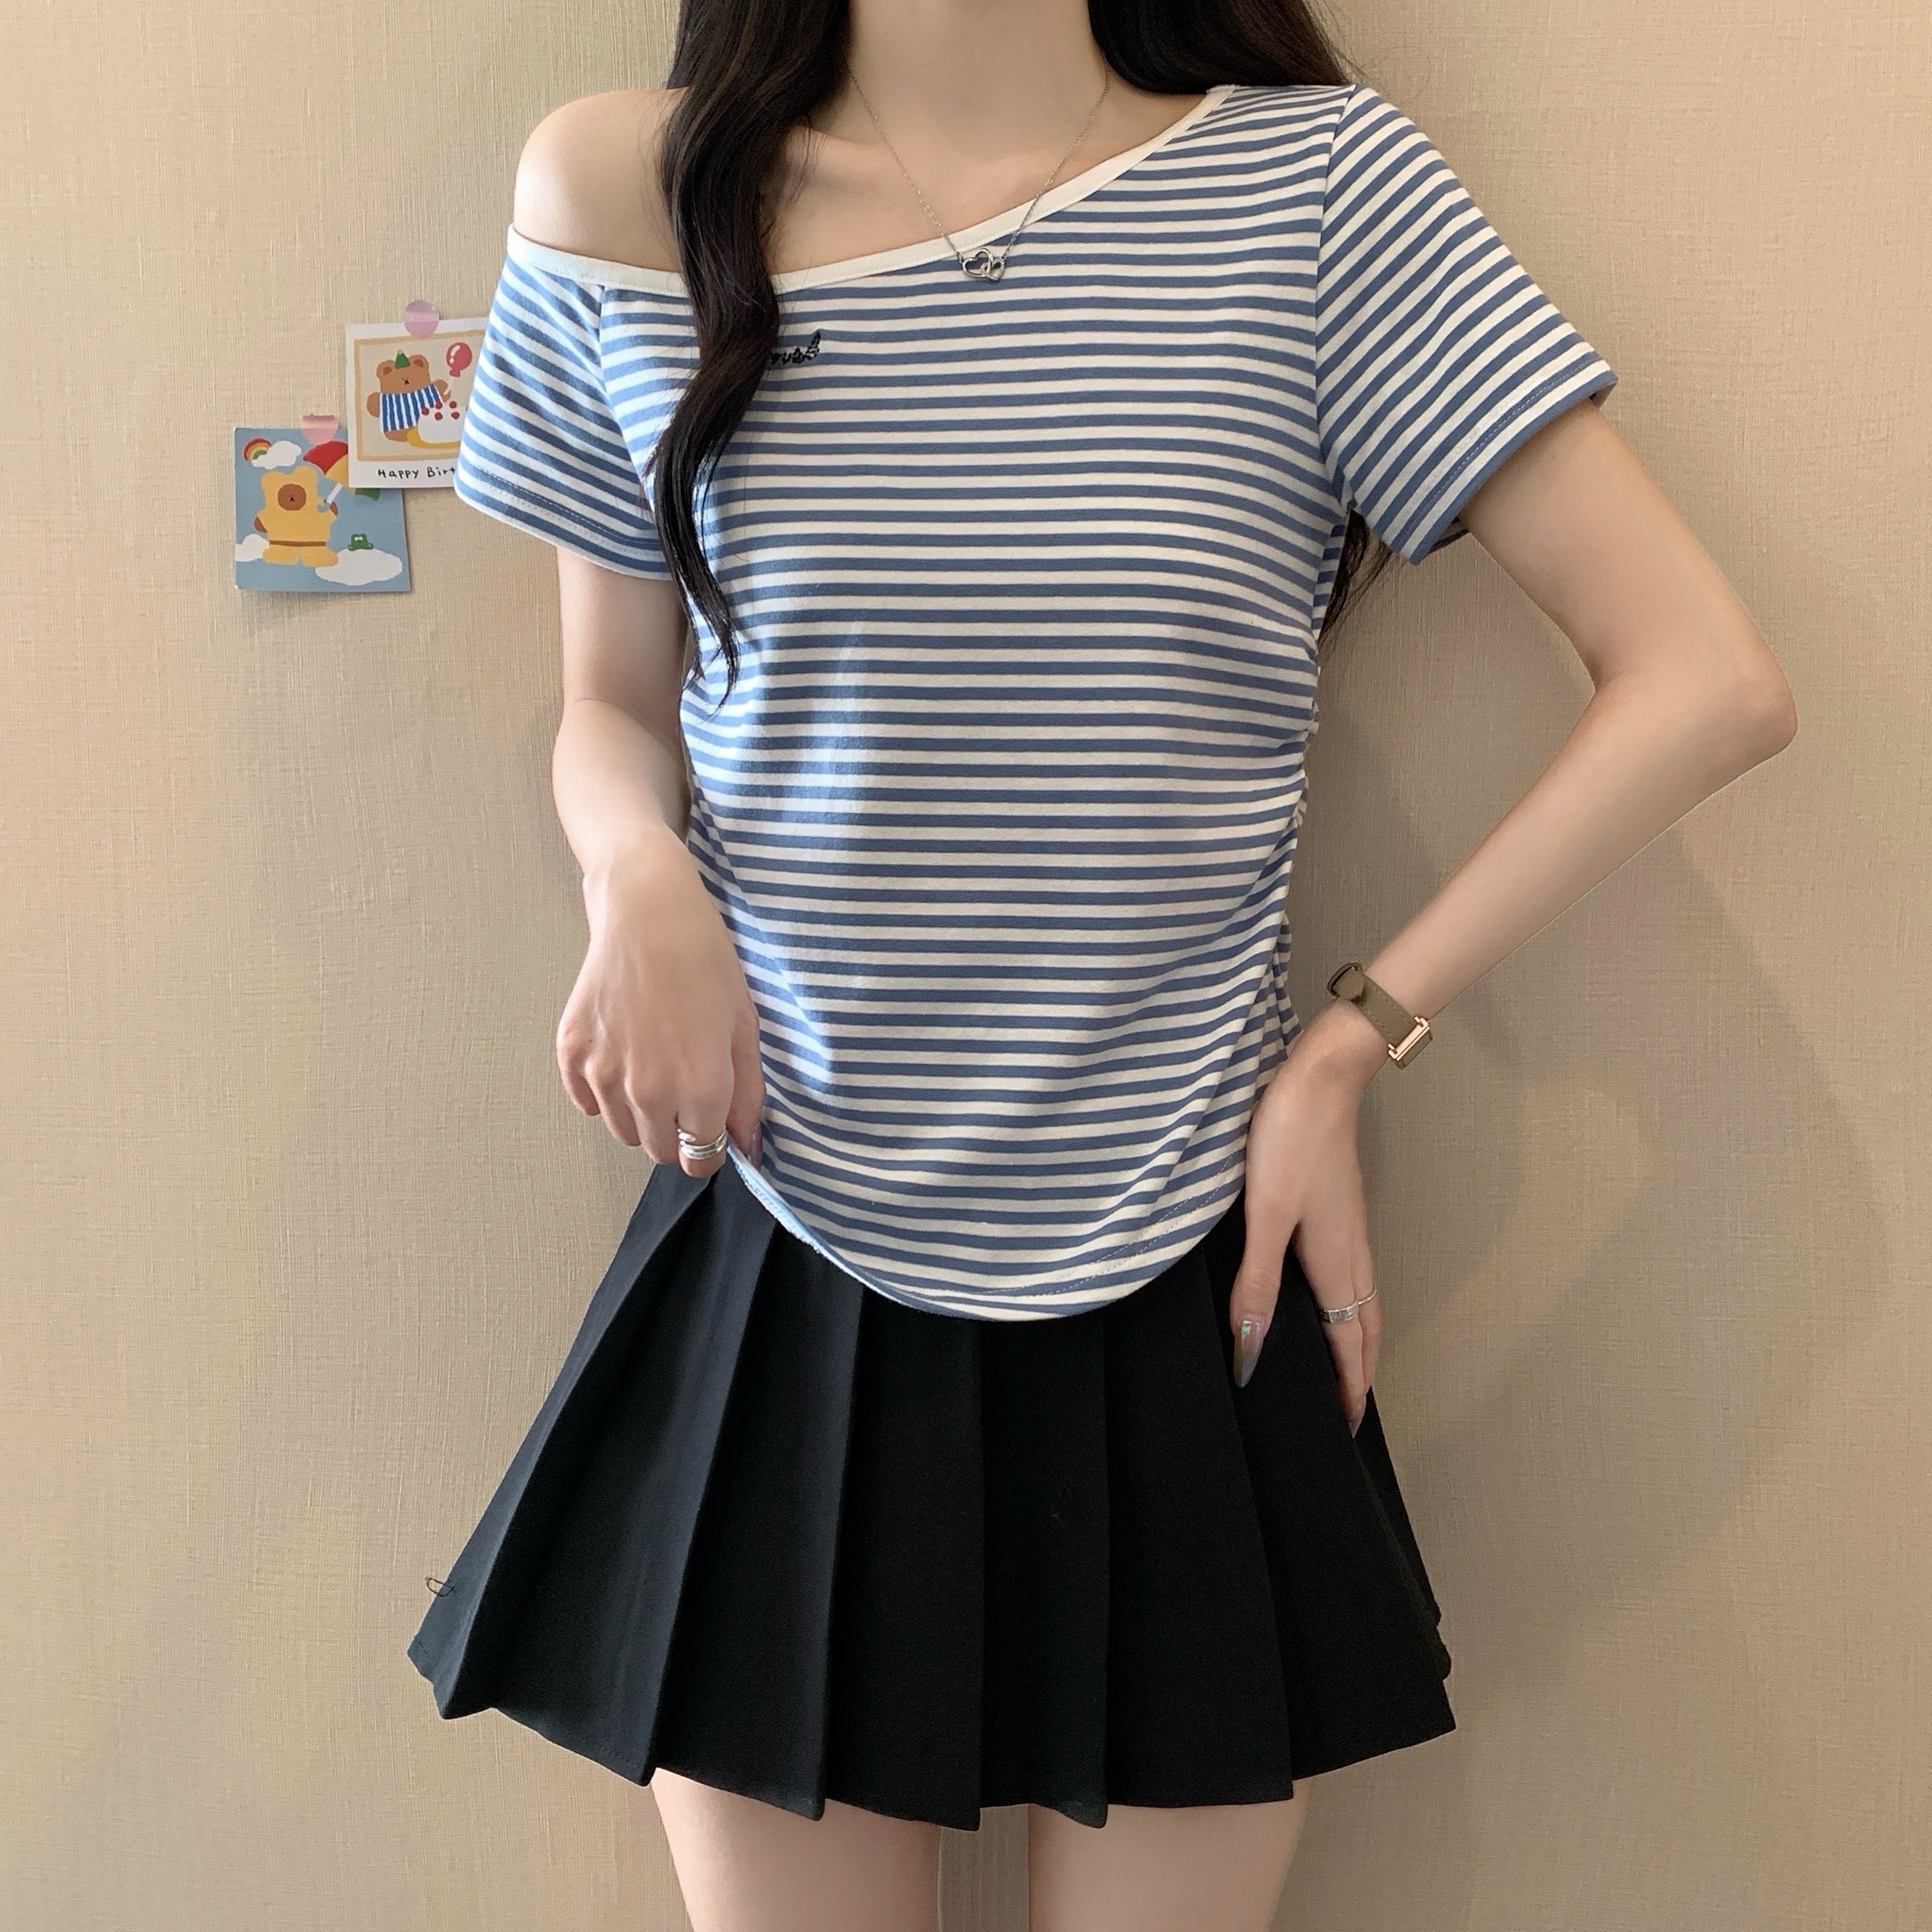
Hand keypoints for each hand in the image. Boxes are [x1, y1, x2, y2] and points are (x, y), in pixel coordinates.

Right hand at [555, 831, 765, 1177]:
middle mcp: (648, 1093)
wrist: (648, 913)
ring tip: (654, 1065)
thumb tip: (745, 1144)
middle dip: (678, 1132)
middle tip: (685, 1087)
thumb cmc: (706, 963)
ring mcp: (603, 1075)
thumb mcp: (744, 1027)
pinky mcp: (571, 1054)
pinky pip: (587, 1103)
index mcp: (700, 1090)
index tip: (713, 1124)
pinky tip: (623, 1054)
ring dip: (641, 1115)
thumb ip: (747, 1094)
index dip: (712, 1146)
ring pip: (623, 1131)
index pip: (702, 1159)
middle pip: (660, 1151)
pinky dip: (603, 1093)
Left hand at [1227, 1028, 1383, 1433]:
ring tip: (1340, 1370)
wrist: (1320, 1080)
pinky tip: (1321, 1299)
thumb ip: (1255, 1283)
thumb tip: (1251, 1350)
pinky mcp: (1338, 1212)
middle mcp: (1352, 1255)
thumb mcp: (1266, 1216)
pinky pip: (1350, 1277)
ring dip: (1354, 1343)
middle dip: (1358, 1375)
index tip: (1344, 1430)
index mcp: (1337, 1265)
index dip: (1347, 1390)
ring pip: (1360, 1303)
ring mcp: (1349, 1232)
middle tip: (1346, 1414)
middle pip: (1364, 1331)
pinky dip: (1344, 1307)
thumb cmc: (1292, 1142)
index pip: (1349, 1345)